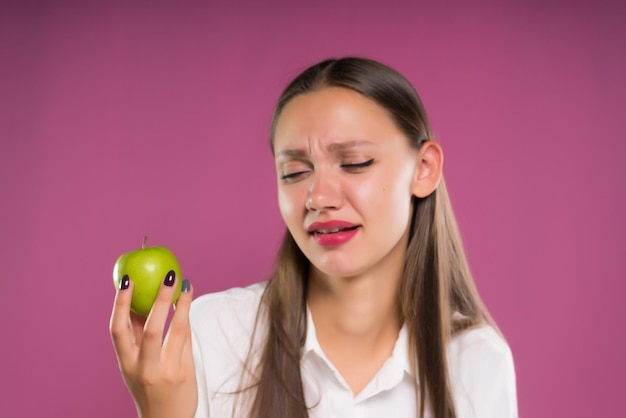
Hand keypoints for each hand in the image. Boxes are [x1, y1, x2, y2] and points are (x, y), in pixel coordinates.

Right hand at [110, 275, 197, 417]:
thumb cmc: (149, 385)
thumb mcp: (135, 365)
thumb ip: (137, 336)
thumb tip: (138, 299)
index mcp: (126, 364)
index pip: (117, 330)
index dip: (120, 303)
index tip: (127, 280)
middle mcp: (144, 368)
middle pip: (152, 329)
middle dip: (160, 300)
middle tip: (169, 276)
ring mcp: (166, 371)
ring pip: (176, 331)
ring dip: (182, 305)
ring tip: (186, 284)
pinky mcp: (185, 373)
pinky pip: (186, 340)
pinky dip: (186, 319)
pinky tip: (188, 302)